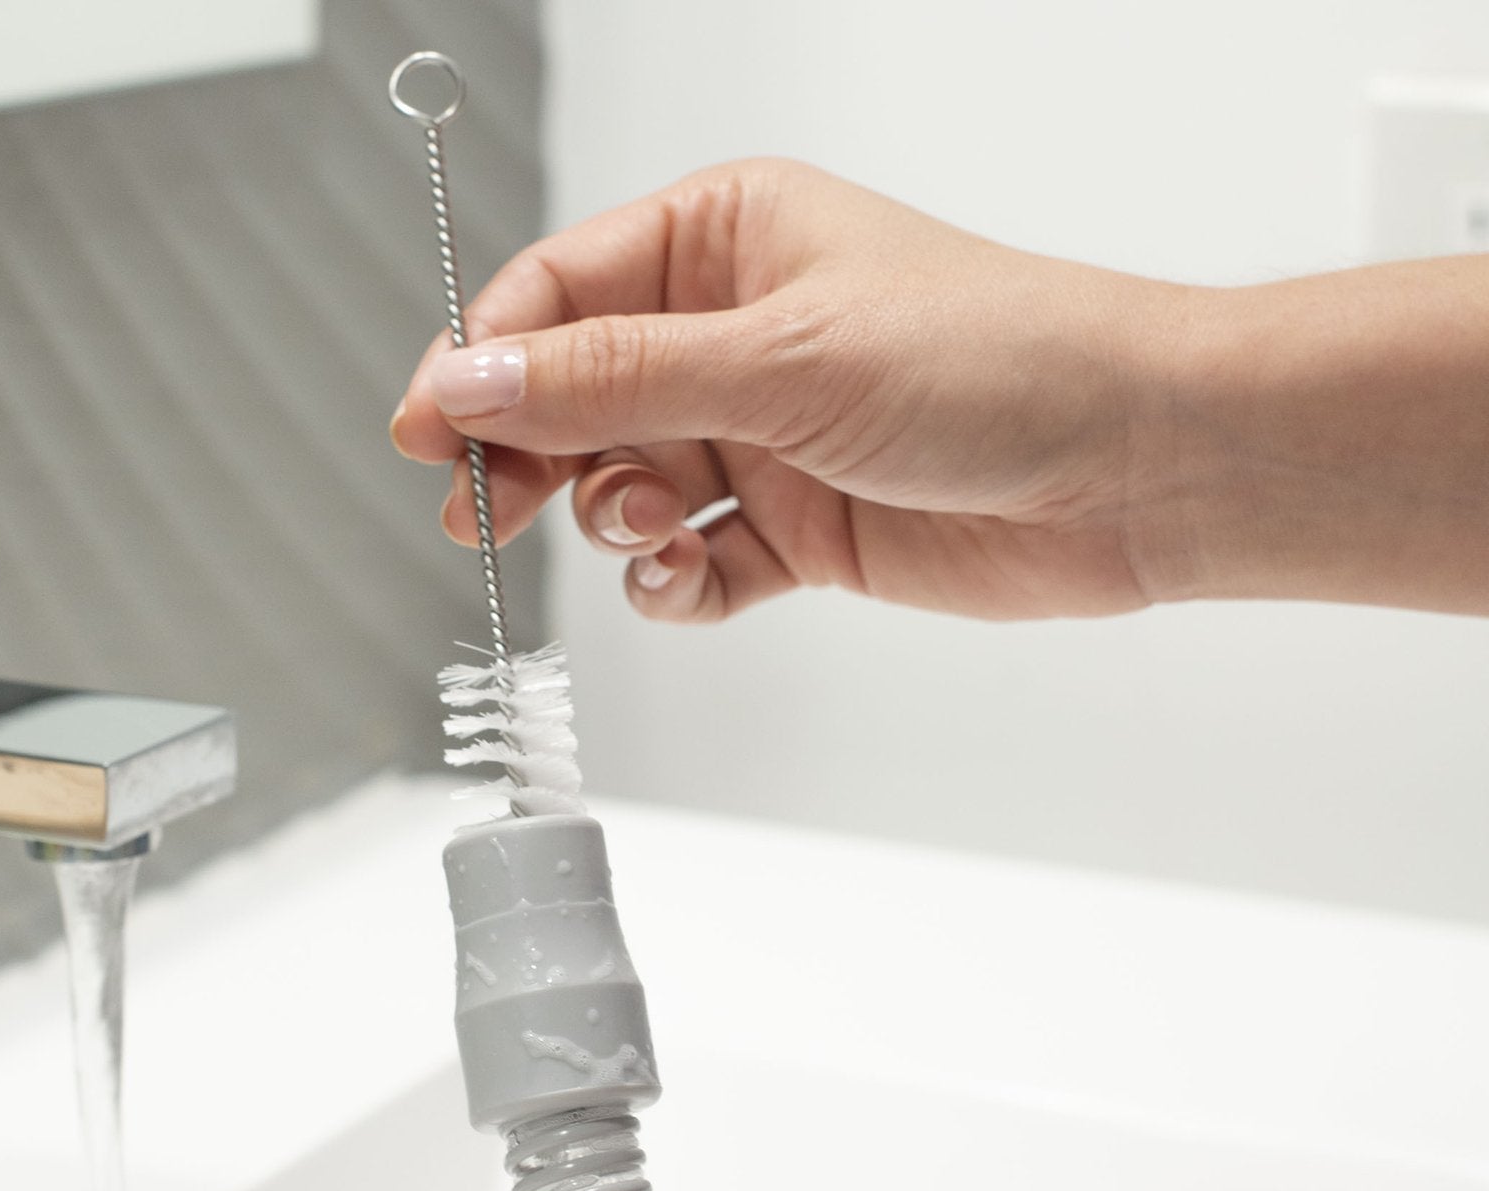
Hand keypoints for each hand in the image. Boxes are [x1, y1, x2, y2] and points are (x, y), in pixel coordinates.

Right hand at [392, 157, 1183, 623]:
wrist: (1129, 468)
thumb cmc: (993, 361)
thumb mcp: (774, 358)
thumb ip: (608, 379)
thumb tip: (471, 377)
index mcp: (728, 241)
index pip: (561, 294)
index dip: (482, 360)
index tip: (427, 429)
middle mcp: (737, 336)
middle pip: (577, 396)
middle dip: (533, 456)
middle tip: (484, 510)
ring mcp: (765, 435)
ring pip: (627, 486)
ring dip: (617, 522)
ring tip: (649, 530)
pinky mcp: (798, 526)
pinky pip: (694, 563)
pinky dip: (679, 584)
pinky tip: (698, 580)